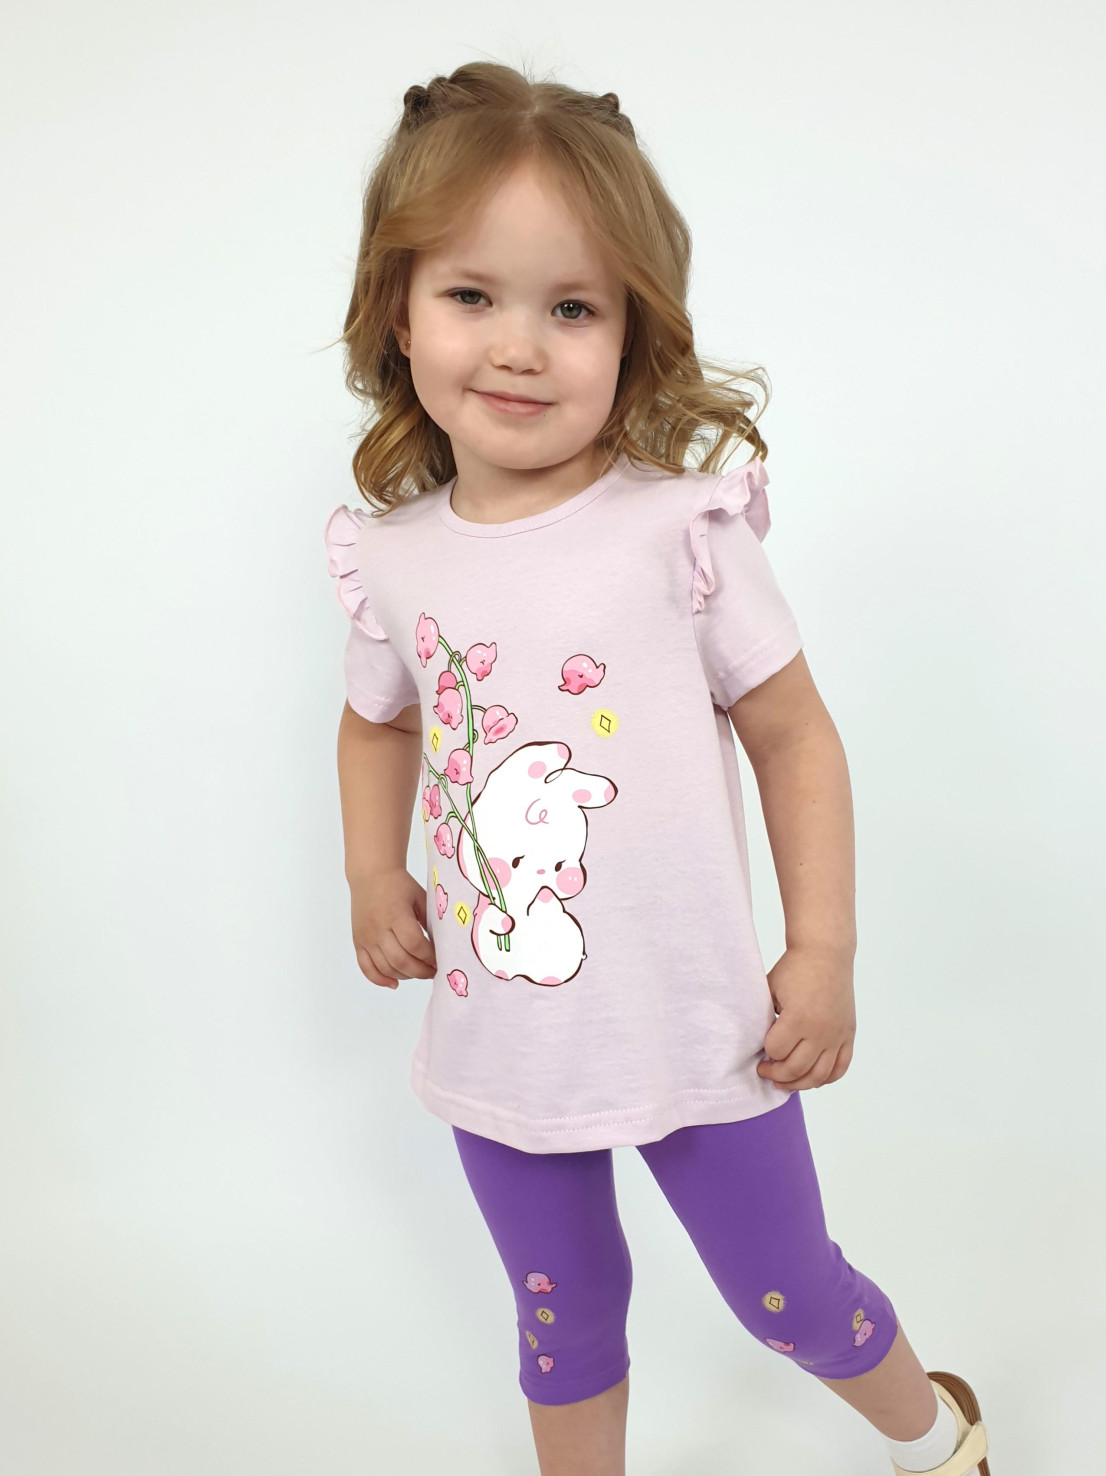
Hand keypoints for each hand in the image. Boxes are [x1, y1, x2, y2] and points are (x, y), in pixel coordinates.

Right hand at [349, 868, 437, 989]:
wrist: (371, 876)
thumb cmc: (400, 885)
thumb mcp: (420, 898)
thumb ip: (429, 922)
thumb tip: (440, 947)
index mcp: (396, 914)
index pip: (415, 944)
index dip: (429, 957)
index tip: (440, 959)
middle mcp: (378, 928)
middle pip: (400, 960)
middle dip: (420, 971)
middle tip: (433, 971)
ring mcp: (366, 937)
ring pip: (385, 967)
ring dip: (405, 975)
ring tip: (419, 973)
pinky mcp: (358, 942)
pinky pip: (366, 967)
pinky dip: (380, 979)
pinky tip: (394, 983)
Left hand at [757, 945, 855, 1091]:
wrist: (825, 953)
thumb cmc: (794, 969)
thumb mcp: (770, 989)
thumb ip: (763, 1018)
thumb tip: (755, 1046)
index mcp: (799, 1017)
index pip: (776, 1051)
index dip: (765, 1053)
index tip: (759, 1052)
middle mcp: (821, 1030)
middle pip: (796, 1069)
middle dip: (777, 1074)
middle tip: (765, 1070)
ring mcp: (837, 1034)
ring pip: (819, 1075)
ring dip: (799, 1084)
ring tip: (784, 1081)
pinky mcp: (848, 1034)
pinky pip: (840, 1068)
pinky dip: (825, 1078)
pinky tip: (811, 1078)